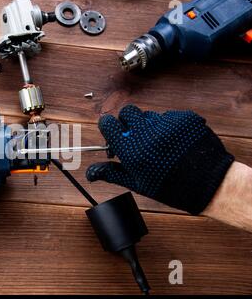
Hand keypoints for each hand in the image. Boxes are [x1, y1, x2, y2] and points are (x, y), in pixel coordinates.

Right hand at [86, 104, 233, 214]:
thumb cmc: (169, 187)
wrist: (208, 184)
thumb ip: (111, 173)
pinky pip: (168, 116)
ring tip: (158, 143)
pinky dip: (168, 126)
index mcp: (131, 149)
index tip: (113, 132)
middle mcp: (146, 133)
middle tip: (134, 136)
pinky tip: (175, 142)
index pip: (108, 124)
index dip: (109, 127)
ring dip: (148, 125)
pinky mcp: (184, 118)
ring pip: (148, 115)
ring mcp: (166, 123)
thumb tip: (90, 173)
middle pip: (127, 112)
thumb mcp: (137, 183)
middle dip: (127, 121)